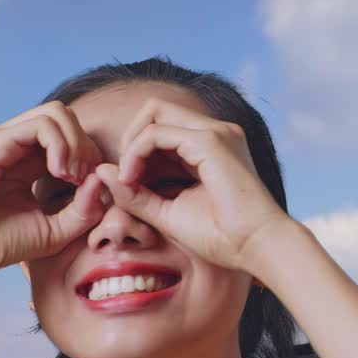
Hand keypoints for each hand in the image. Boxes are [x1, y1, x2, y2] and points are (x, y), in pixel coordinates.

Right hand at [0, 101, 108, 286]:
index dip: (92, 158)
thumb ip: (85, 208)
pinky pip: (40, 125)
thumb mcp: (57, 231)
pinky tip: (61, 171)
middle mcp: (17, 145)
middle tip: (85, 180)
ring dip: (76, 142)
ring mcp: (4, 139)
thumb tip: (103, 177)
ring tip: (73, 175)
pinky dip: (61, 144)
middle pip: (68, 119)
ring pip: (57, 114)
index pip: (73, 138)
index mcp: (30, 162)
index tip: (94, 190)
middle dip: (87, 147)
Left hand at [92, 98, 295, 273]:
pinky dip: (136, 151)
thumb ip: (136, 193)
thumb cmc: (222, 237)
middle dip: (129, 137)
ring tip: (127, 177)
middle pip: (155, 110)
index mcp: (210, 147)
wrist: (257, 247)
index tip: (126, 185)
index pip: (161, 128)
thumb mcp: (168, 213)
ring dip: (131, 142)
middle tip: (122, 175)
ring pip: (154, 112)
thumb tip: (101, 171)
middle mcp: (215, 132)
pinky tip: (132, 177)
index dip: (135, 151)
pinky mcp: (209, 141)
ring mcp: (215, 131)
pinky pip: (156, 131)